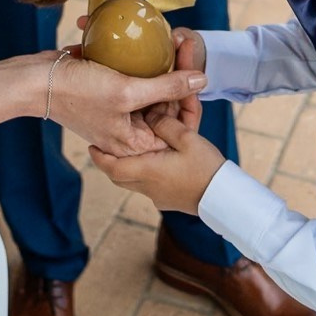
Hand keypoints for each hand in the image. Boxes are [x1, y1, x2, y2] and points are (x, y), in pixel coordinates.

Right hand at [42, 51, 206, 157]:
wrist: (34, 81)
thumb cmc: (77, 93)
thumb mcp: (127, 91)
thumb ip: (166, 87)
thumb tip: (202, 80)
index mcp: (135, 142)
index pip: (176, 123)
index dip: (189, 97)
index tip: (196, 65)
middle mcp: (127, 130)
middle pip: (164, 102)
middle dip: (175, 73)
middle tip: (183, 41)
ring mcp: (117, 111)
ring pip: (148, 85)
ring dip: (157, 61)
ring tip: (170, 36)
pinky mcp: (107, 92)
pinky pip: (129, 76)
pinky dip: (135, 59)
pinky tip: (143, 39)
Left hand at [90, 112, 226, 215]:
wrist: (224, 198)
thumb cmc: (206, 168)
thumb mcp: (187, 138)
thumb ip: (165, 124)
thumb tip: (151, 114)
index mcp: (148, 170)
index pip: (112, 166)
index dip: (99, 156)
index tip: (91, 146)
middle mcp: (148, 187)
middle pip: (118, 176)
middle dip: (109, 162)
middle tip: (103, 150)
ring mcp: (158, 197)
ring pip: (132, 182)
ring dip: (126, 168)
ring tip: (128, 153)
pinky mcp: (168, 201)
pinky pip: (147, 187)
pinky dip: (143, 175)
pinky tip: (153, 164)